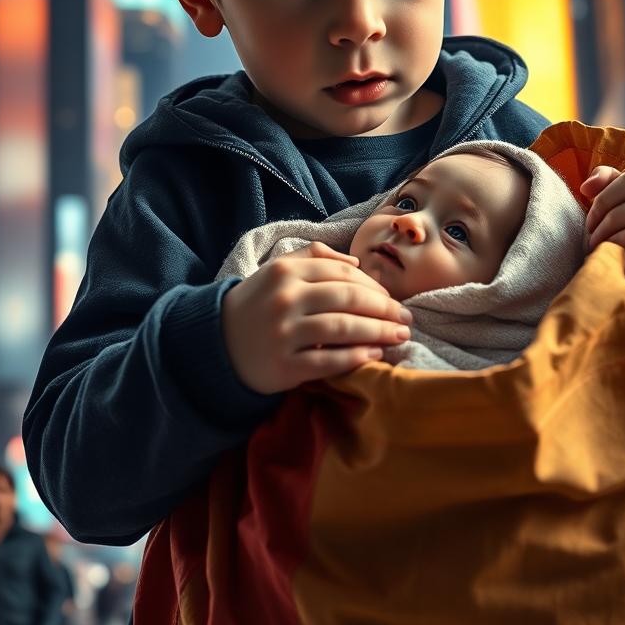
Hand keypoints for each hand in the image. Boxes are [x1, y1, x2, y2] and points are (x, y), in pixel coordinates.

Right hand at [222, 241, 412, 393]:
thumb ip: (315, 257)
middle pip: (348, 299)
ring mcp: (284, 334)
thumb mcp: (278, 270)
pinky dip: (357, 356)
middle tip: (406, 317)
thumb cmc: (258, 304)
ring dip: (379, 332)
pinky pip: (329, 360)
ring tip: (400, 335)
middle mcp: (285, 299)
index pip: (343, 274)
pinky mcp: (285, 366)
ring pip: (343, 328)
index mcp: (286, 271)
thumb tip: (356, 264)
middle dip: (385, 309)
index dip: (374, 286)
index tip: (392, 297)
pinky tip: (375, 353)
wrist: (217, 344)